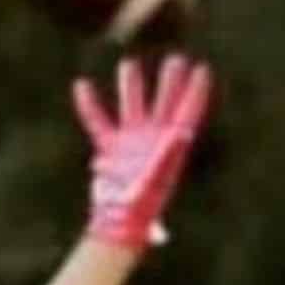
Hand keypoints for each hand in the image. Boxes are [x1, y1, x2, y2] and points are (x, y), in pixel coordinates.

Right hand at [74, 54, 212, 251]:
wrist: (118, 224)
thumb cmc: (140, 210)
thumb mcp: (157, 180)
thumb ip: (168, 157)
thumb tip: (182, 132)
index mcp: (170, 147)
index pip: (187, 113)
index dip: (196, 92)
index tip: (202, 70)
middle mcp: (153, 139)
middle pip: (163, 104)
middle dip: (169, 82)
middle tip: (176, 60)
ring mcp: (131, 142)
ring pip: (131, 106)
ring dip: (130, 86)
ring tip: (129, 64)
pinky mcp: (109, 148)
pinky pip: (98, 121)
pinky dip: (88, 105)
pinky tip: (82, 85)